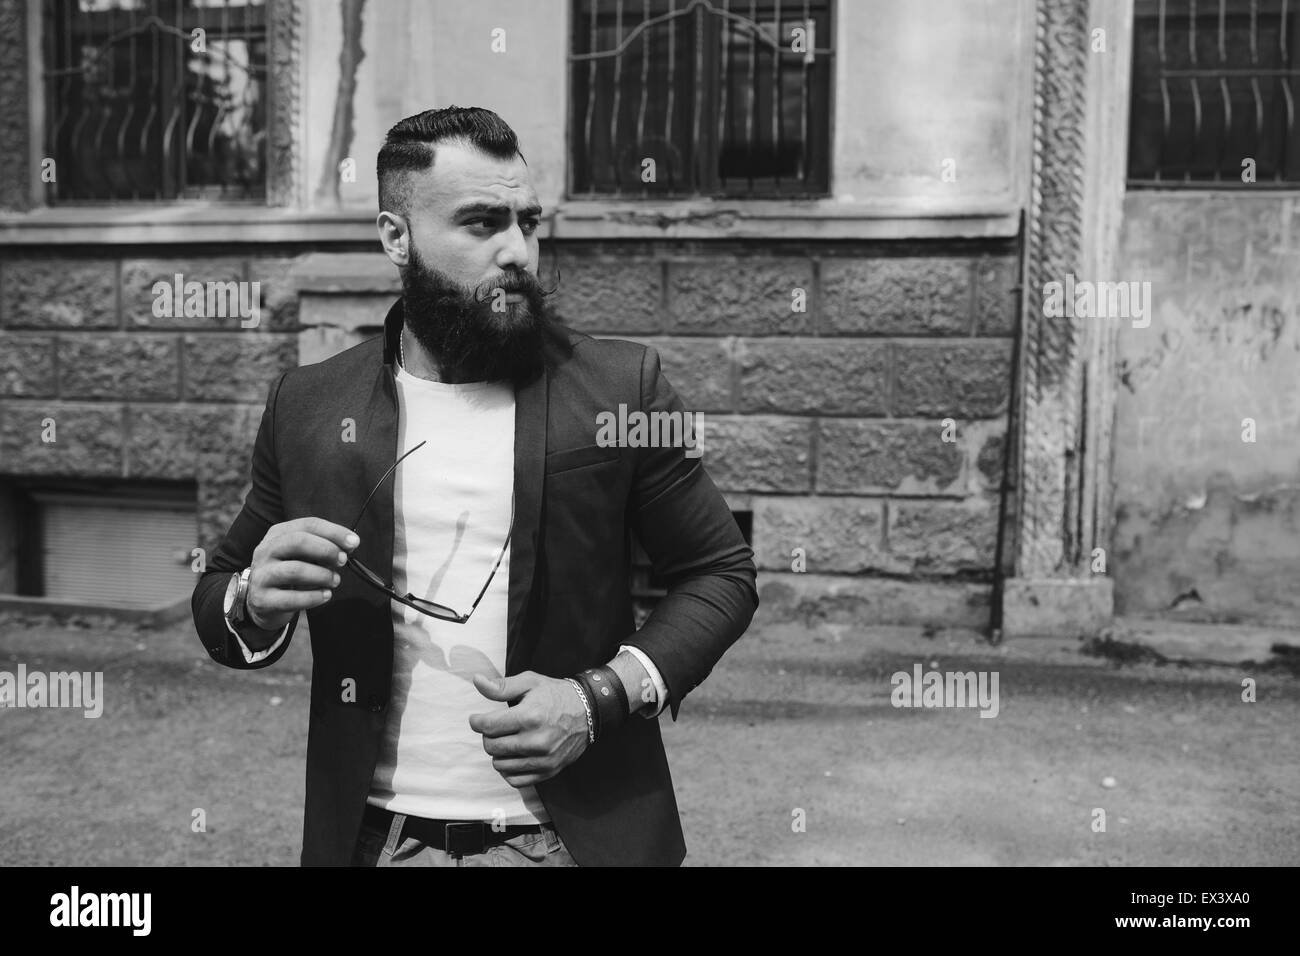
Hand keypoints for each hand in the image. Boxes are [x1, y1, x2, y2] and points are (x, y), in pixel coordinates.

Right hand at [244, 517, 359, 631]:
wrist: (262, 601)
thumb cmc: (289, 572)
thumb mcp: (303, 555)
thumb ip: (324, 547)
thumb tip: (350, 544)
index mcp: (278, 534)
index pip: (308, 525)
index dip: (334, 532)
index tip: (354, 542)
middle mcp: (265, 551)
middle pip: (297, 542)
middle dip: (326, 550)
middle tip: (342, 561)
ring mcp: (261, 575)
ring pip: (295, 570)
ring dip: (322, 575)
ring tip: (335, 580)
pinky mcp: (262, 599)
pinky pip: (291, 598)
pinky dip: (313, 597)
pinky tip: (325, 595)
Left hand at [468, 671, 589, 788]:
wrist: (588, 711)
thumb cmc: (555, 695)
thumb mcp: (530, 683)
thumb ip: (502, 686)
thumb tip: (477, 681)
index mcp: (530, 717)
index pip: (488, 726)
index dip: (476, 722)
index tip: (477, 719)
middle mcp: (536, 741)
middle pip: (492, 747)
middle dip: (488, 735)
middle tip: (496, 727)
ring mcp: (543, 759)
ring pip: (500, 764)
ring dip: (498, 752)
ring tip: (507, 739)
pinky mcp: (548, 770)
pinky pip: (515, 780)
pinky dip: (508, 769)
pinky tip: (513, 756)